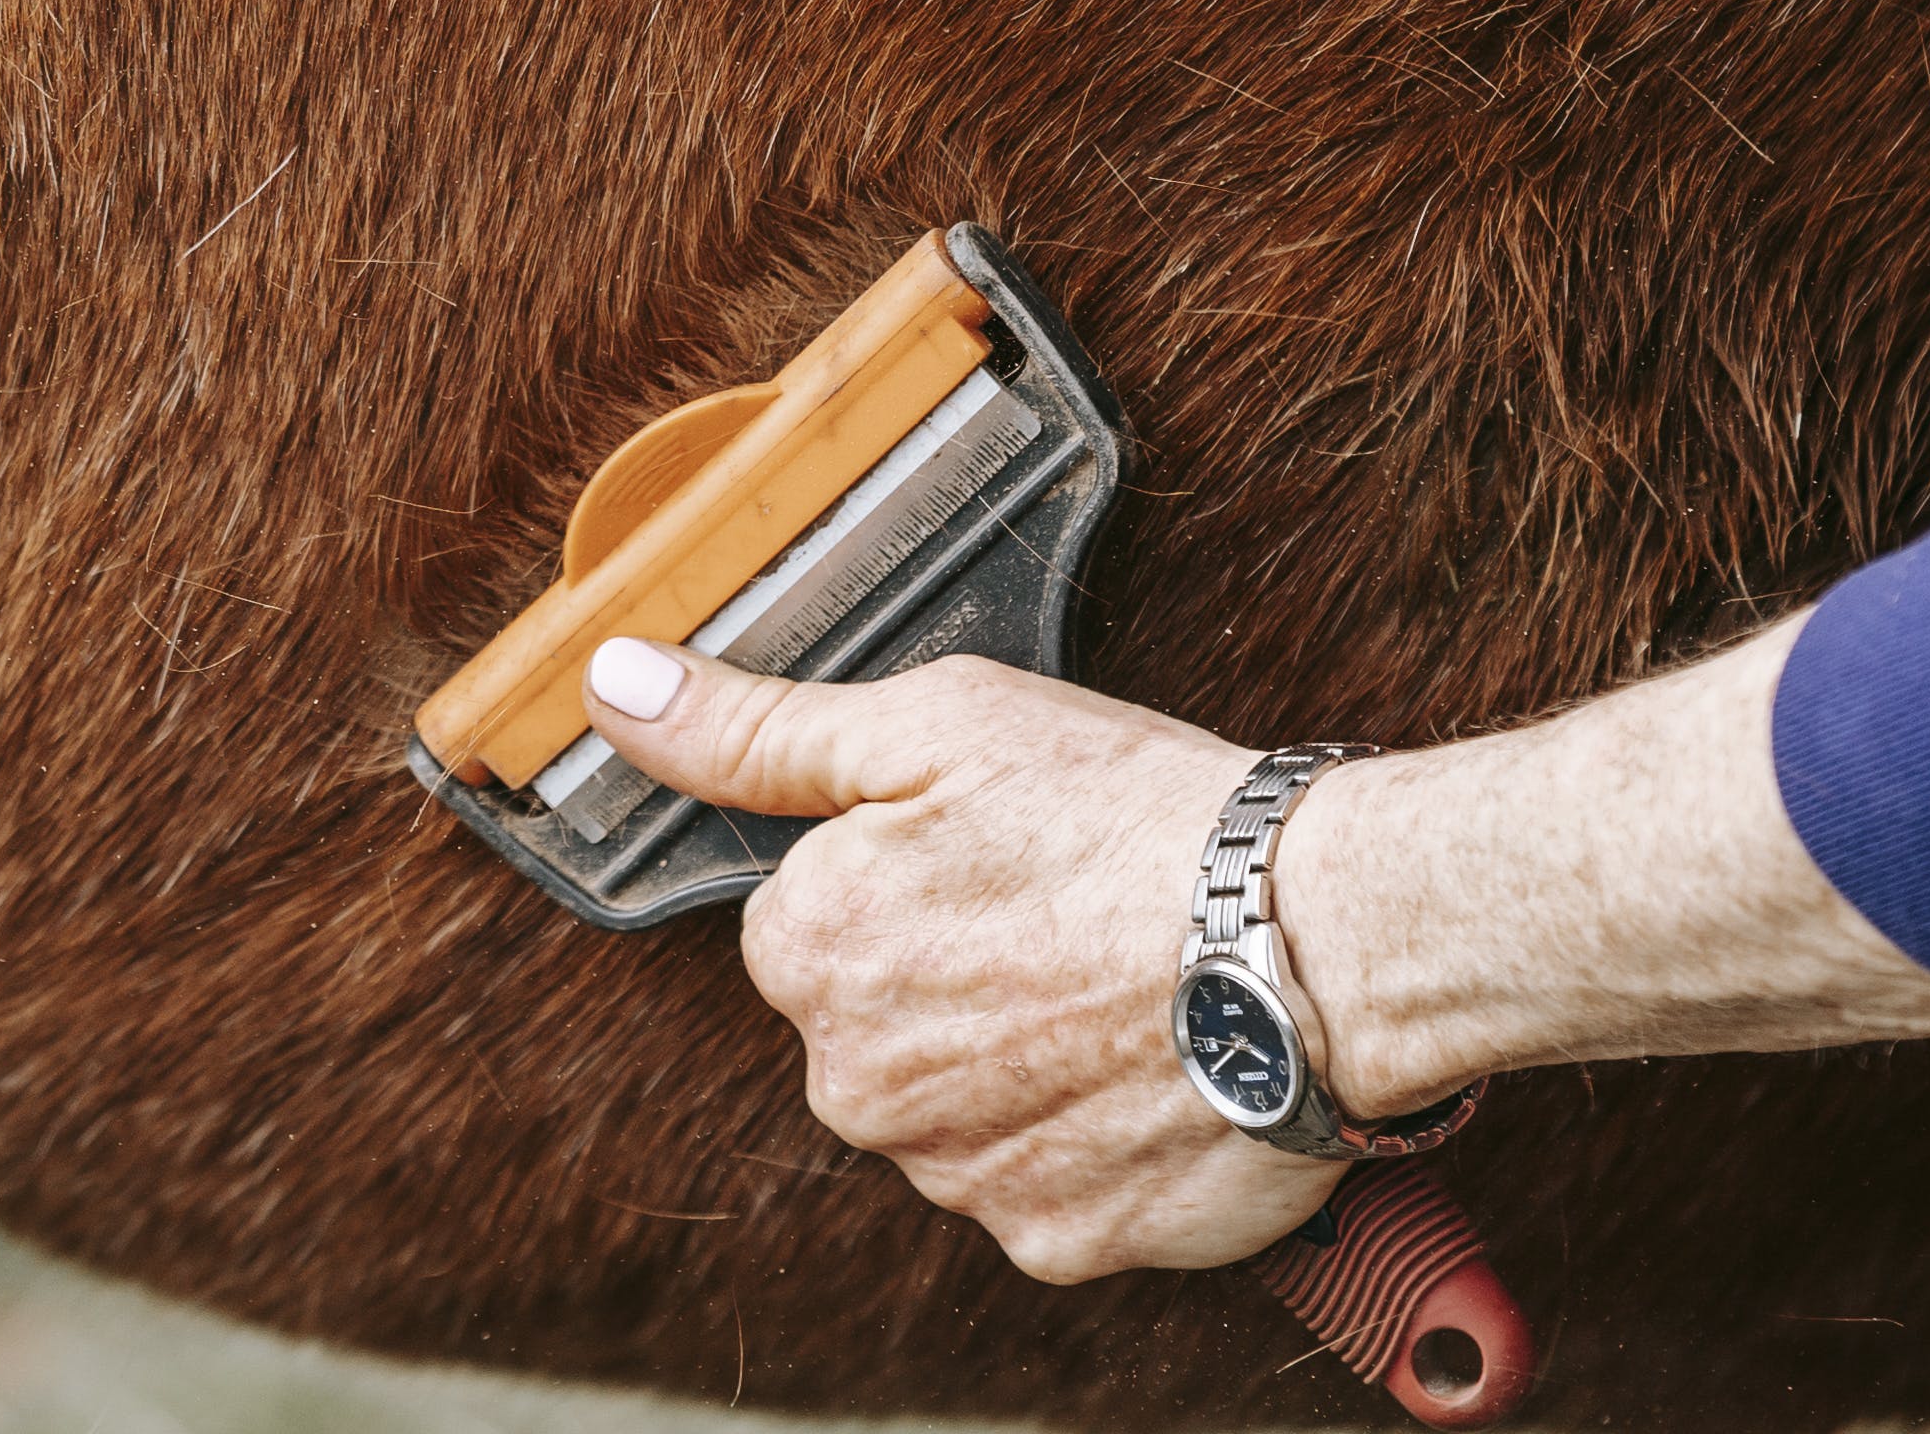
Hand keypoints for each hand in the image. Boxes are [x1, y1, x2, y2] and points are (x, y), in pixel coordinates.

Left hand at [580, 642, 1341, 1280]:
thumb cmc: (1132, 818)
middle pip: (872, 1025)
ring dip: (1016, 1059)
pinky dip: (1087, 1133)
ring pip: (956, 1107)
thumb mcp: (933, 722)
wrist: (1315, 941)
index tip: (987, 853)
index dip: (898, 876)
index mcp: (810, 952)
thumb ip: (753, 728)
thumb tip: (614, 689)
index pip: (805, 921)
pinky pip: (1043, 1181)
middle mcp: (858, 1084)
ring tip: (1119, 984)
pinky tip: (1147, 1061)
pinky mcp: (1055, 1239)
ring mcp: (957, 1174)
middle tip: (1060, 915)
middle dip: (946, 974)